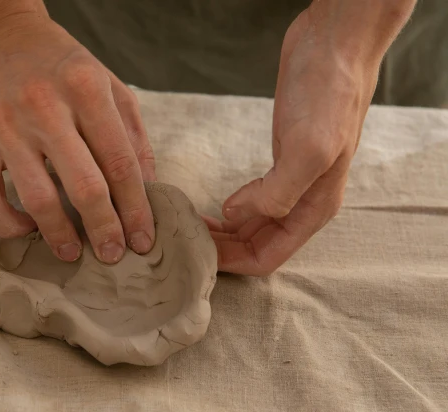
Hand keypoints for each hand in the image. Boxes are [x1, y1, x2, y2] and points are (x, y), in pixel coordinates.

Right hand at [0, 12, 155, 263]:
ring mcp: (3, 125)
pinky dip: (9, 225)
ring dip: (59, 236)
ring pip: (38, 198)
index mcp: (85, 88)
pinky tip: (27, 227)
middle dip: (105, 230)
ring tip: (73, 253)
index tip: (143, 239)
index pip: (120, 162)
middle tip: (113, 255)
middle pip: (84, 186)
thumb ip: (131, 134)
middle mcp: (44, 105)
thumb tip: (147, 190)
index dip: (136, 209)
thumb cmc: (60, 65)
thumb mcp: (107, 83)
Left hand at [205, 1, 412, 275]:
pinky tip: (203, 205)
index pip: (269, 257)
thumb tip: (235, 216)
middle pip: (256, 245)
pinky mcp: (278, 162)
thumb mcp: (308, 149)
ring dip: (220, 232)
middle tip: (181, 241)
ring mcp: (290, 181)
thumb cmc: (327, 96)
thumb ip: (278, 193)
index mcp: (314, 208)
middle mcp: (303, 202)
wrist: (334, 45)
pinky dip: (226, 209)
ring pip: (251, 225)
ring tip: (185, 227)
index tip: (196, 255)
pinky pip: (250, 200)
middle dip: (221, 249)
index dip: (232, 262)